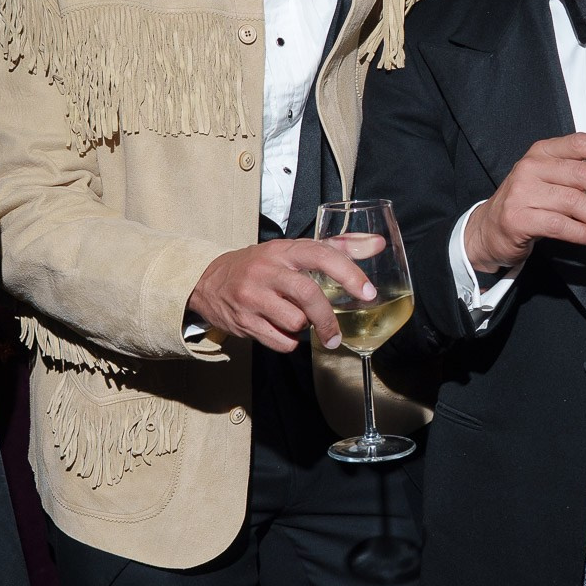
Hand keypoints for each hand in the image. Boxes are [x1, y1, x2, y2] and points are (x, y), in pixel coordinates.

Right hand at [187, 238, 376, 353]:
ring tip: (296, 320)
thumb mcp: (293, 251)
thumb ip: (337, 247)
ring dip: (303, 328)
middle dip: (327, 319)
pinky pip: (280, 341)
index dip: (349, 273)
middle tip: (336, 334)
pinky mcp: (243, 321)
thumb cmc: (262, 265)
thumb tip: (377, 244)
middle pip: (307, 295)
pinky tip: (281, 330)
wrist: (208, 281)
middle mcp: (267, 271)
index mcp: (283, 251)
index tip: (367, 293)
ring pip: (295, 322)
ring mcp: (253, 297)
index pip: (321, 255)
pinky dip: (288, 341)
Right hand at [464, 133, 585, 275]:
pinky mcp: (518, 218)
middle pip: (583, 175)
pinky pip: (560, 225)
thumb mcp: (549, 178)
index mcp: (543, 151)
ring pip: (574, 202)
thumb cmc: (527, 202)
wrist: (489, 228)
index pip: (583, 143)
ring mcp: (523, 192)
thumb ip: (579, 175)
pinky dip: (583, 232)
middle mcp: (532, 167)